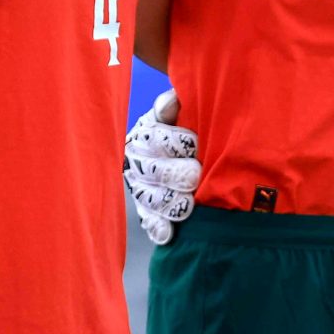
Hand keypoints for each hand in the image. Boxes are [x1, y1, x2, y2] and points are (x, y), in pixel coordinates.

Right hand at [125, 90, 199, 244]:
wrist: (191, 153)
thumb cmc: (191, 126)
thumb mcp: (182, 111)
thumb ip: (175, 106)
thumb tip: (174, 99)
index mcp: (147, 132)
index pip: (156, 136)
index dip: (177, 141)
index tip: (195, 143)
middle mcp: (138, 160)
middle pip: (154, 170)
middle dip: (176, 173)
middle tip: (194, 175)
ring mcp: (141, 187)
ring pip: (150, 198)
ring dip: (170, 203)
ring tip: (188, 206)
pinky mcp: (147, 210)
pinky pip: (149, 220)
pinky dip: (158, 228)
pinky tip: (167, 234)